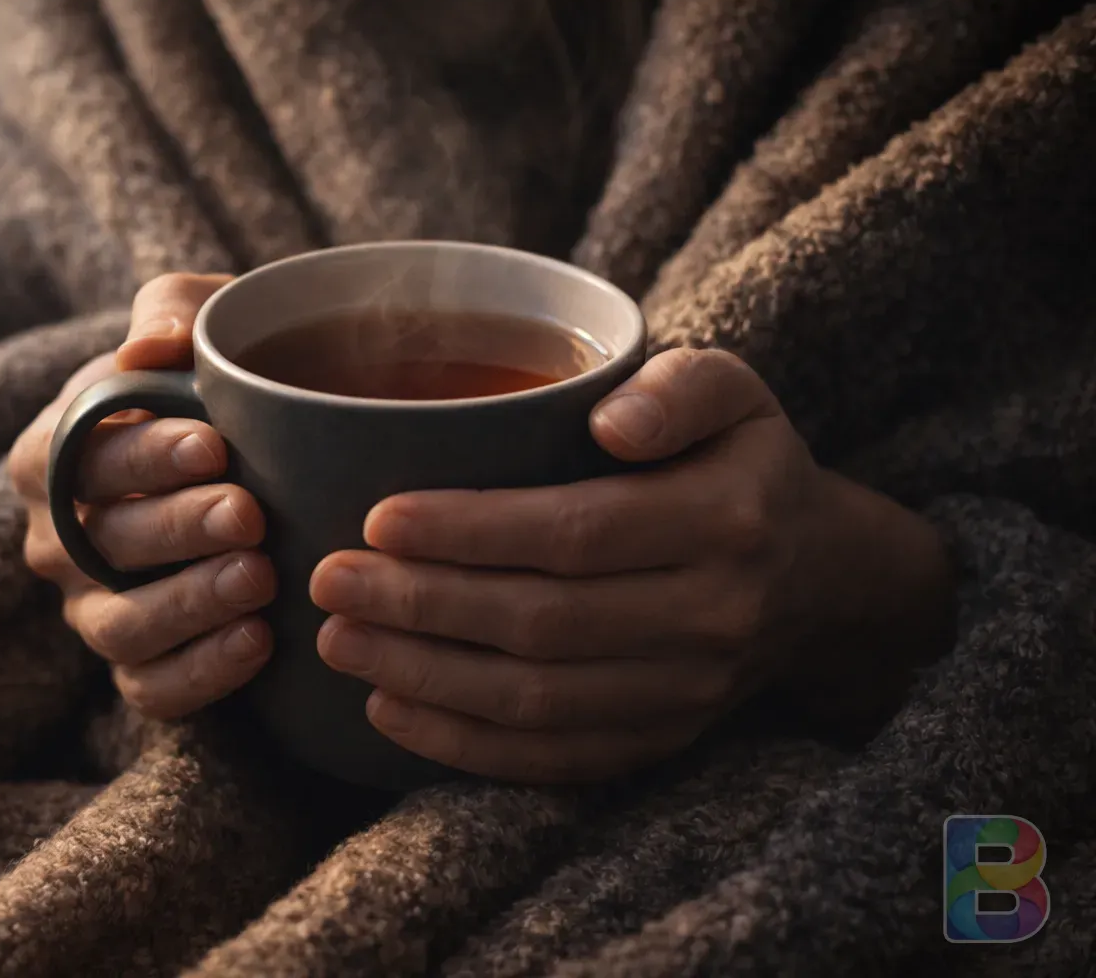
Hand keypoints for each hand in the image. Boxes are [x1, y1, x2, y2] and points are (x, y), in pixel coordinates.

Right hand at [10, 274, 275, 718]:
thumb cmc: (219, 378)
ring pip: (121, 625)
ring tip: (260, 577)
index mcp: (52, 452)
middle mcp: (57, 540)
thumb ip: (171, 312)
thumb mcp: (200, 320)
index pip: (80, 458)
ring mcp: (92, 609)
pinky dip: (201, 671)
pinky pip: (151, 687)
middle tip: (249, 512)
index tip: (214, 444)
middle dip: (177, 528)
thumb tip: (148, 345)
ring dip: (189, 604)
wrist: (264, 452)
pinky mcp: (137, 666)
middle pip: (103, 543)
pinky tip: (260, 640)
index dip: (143, 455)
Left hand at [311, 348, 953, 783]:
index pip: (577, 533)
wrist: (821, 581)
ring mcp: (687, 694)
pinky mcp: (661, 742)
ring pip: (537, 701)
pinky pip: (553, 759)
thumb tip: (605, 422)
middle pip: (542, 624)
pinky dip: (463, 745)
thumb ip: (679, 388)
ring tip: (338, 640)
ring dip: (424, 676)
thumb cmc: (743, 465)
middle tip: (327, 582)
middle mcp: (712, 617)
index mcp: (725, 520)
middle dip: (421, 606)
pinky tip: (388, 709)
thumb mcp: (735, 392)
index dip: (470, 532)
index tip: (377, 519)